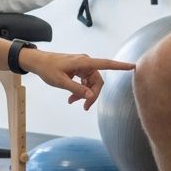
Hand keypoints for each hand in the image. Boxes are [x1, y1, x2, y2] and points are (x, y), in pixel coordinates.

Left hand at [20, 50, 134, 110]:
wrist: (38, 62)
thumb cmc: (48, 69)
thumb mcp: (61, 82)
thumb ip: (77, 89)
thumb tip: (90, 96)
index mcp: (83, 62)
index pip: (106, 64)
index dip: (120, 66)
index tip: (132, 66)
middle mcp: (85, 62)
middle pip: (98, 80)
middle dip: (92, 94)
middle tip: (85, 108)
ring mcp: (82, 66)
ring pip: (91, 83)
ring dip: (85, 94)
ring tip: (72, 103)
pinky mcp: (78, 70)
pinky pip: (84, 81)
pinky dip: (80, 90)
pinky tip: (72, 99)